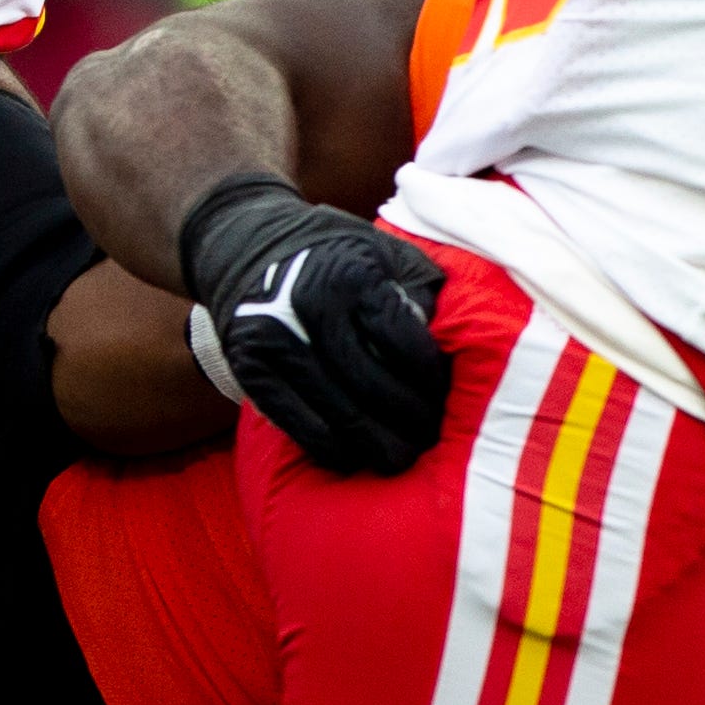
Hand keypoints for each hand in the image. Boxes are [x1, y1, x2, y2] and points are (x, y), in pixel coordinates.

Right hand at [176, 177, 451, 476]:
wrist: (250, 244)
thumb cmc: (339, 256)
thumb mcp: (388, 254)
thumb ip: (420, 295)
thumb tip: (455, 352)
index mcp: (353, 276)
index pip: (404, 342)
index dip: (431, 379)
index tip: (448, 399)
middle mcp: (309, 307)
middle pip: (372, 383)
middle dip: (409, 421)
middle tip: (431, 442)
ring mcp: (274, 340)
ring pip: (336, 411)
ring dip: (373, 443)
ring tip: (401, 460)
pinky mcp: (249, 368)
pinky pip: (295, 423)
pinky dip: (328, 448)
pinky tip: (352, 460)